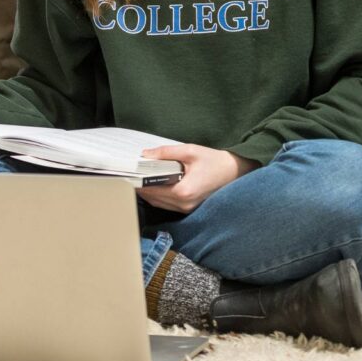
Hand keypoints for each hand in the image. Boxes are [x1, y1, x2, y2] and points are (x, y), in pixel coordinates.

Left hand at [136, 144, 259, 213]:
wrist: (235, 171)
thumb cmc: (214, 161)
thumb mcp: (190, 151)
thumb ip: (166, 153)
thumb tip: (145, 154)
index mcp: (183, 191)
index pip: (152, 190)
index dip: (137, 182)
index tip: (126, 175)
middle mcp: (184, 204)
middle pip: (152, 198)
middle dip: (140, 187)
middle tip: (129, 174)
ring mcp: (187, 209)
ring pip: (158, 203)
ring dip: (148, 192)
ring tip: (138, 178)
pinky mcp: (189, 208)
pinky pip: (167, 204)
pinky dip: (158, 196)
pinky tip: (153, 184)